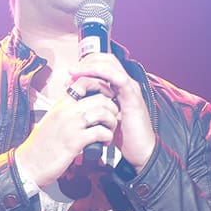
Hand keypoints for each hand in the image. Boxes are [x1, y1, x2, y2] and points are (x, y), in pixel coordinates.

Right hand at [15, 80, 119, 187]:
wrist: (29, 164)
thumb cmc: (40, 146)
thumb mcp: (51, 120)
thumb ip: (65, 111)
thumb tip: (82, 108)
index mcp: (60, 104)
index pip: (83, 82)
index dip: (100, 86)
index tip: (106, 97)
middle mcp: (65, 110)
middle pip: (100, 97)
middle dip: (112, 108)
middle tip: (112, 118)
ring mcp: (70, 125)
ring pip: (103, 112)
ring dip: (112, 122)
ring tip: (109, 131)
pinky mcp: (75, 141)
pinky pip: (101, 132)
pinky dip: (107, 137)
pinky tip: (104, 143)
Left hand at [68, 53, 155, 171]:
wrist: (140, 151)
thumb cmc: (123, 136)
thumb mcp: (103, 116)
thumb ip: (94, 104)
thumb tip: (76, 98)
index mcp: (118, 87)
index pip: (102, 63)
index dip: (86, 64)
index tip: (70, 75)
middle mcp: (125, 84)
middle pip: (106, 59)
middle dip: (86, 61)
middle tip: (71, 72)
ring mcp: (130, 88)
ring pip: (111, 64)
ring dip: (90, 66)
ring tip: (75, 72)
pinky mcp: (132, 97)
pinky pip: (118, 78)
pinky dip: (102, 73)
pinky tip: (89, 75)